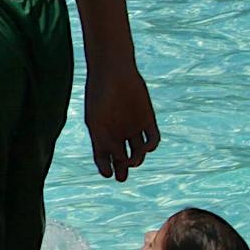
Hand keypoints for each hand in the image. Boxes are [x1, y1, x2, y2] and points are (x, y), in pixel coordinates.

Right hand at [84, 63, 158, 180]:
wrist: (114, 73)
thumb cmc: (99, 95)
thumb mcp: (96, 121)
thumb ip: (105, 141)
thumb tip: (117, 161)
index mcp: (102, 133)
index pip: (103, 157)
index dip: (105, 167)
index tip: (108, 174)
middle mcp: (118, 132)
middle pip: (122, 158)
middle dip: (122, 169)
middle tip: (121, 177)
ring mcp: (133, 127)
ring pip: (138, 152)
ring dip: (137, 159)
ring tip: (132, 159)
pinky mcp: (148, 120)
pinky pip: (153, 139)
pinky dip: (151, 146)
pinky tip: (146, 146)